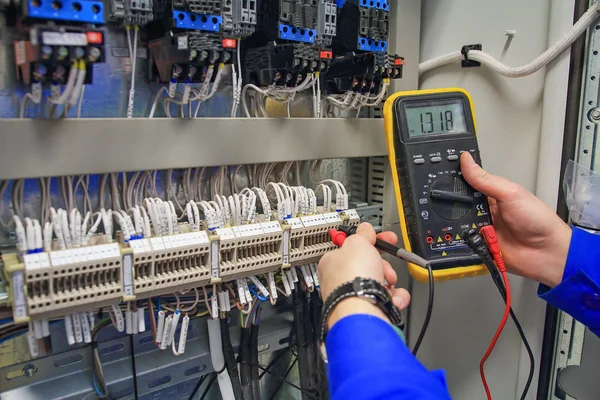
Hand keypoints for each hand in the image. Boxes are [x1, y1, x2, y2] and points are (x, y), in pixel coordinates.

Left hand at [318, 223, 410, 327]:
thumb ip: (362, 235)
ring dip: (389, 282)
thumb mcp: (358, 244)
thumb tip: (365, 229)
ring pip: (380, 283)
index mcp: (332, 262)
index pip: (353, 248)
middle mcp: (340, 281)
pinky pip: (387, 300)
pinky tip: (392, 298)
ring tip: (387, 284)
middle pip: (369, 266)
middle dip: (383, 265)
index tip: (385, 239)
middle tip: (384, 266)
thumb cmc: (352, 277)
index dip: (370, 241)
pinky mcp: (367, 310)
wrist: (361, 310)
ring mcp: (353, 297)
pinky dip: (394, 298)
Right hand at [461, 152, 571, 286]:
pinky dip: (460, 241)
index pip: (466, 183)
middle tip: (450, 202)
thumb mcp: (511, 193)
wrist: (547, 253)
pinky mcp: (478, 246)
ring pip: (455, 224)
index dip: (455, 179)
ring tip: (467, 222)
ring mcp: (480, 229)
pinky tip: (464, 237)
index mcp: (491, 194)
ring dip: (457, 224)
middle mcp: (483, 211)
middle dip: (452, 204)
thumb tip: (466, 160)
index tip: (440, 174)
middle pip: (457, 204)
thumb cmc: (538, 220)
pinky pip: (461, 243)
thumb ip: (486, 179)